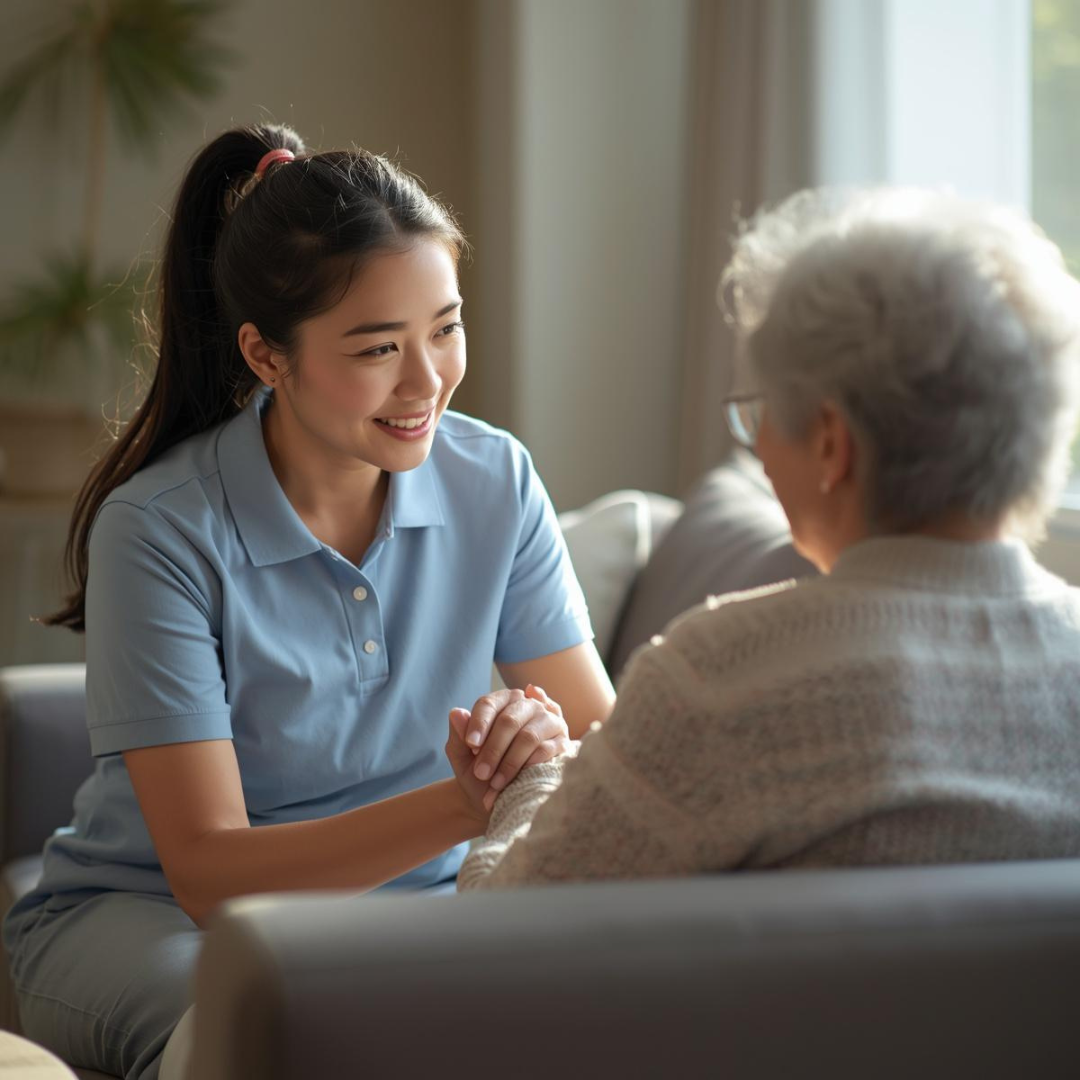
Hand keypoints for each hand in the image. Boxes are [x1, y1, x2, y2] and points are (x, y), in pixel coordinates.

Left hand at [446, 685, 571, 815]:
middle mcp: (528, 705)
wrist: (498, 799)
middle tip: (481, 773)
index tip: (470, 745)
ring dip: (509, 763)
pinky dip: (527, 768)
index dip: (479, 724)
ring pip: (528, 737)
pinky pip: (546, 751)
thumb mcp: (461, 755)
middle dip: (493, 749)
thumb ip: (458, 734)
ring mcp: (548, 722)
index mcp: (502, 702)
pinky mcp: (562, 743)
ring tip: (494, 783)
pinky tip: (516, 780)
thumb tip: (456, 713)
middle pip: (509, 721)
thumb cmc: (479, 772)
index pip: (489, 704)